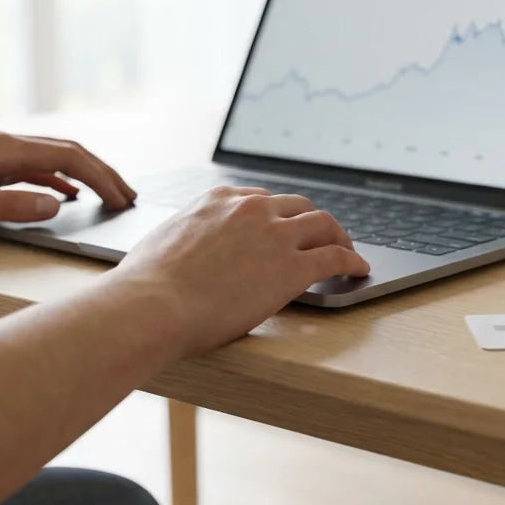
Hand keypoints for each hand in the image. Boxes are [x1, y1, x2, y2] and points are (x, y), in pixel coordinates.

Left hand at [0, 132, 136, 236]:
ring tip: (107, 195)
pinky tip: (64, 195)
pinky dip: (56, 179)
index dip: (101, 178)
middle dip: (102, 173)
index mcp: (1, 148)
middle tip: (129, 196)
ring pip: (50, 158)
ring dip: (82, 175)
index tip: (123, 199)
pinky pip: (30, 167)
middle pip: (66, 151)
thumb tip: (59, 205)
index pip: (67, 157)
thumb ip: (13, 207)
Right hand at [115, 186, 370, 357]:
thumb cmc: (146, 286)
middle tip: (322, 236)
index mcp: (217, 199)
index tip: (283, 226)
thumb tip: (180, 249)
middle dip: (312, 221)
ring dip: (339, 236)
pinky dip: (352, 261)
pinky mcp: (293, 266)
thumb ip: (184, 238)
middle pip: (297, 206)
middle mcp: (251, 208)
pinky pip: (335, 257)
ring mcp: (276, 235)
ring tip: (347, 251)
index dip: (277, 215)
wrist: (153, 305)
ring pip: (323, 224)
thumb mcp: (162, 243)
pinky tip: (359, 270)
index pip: (260, 200)